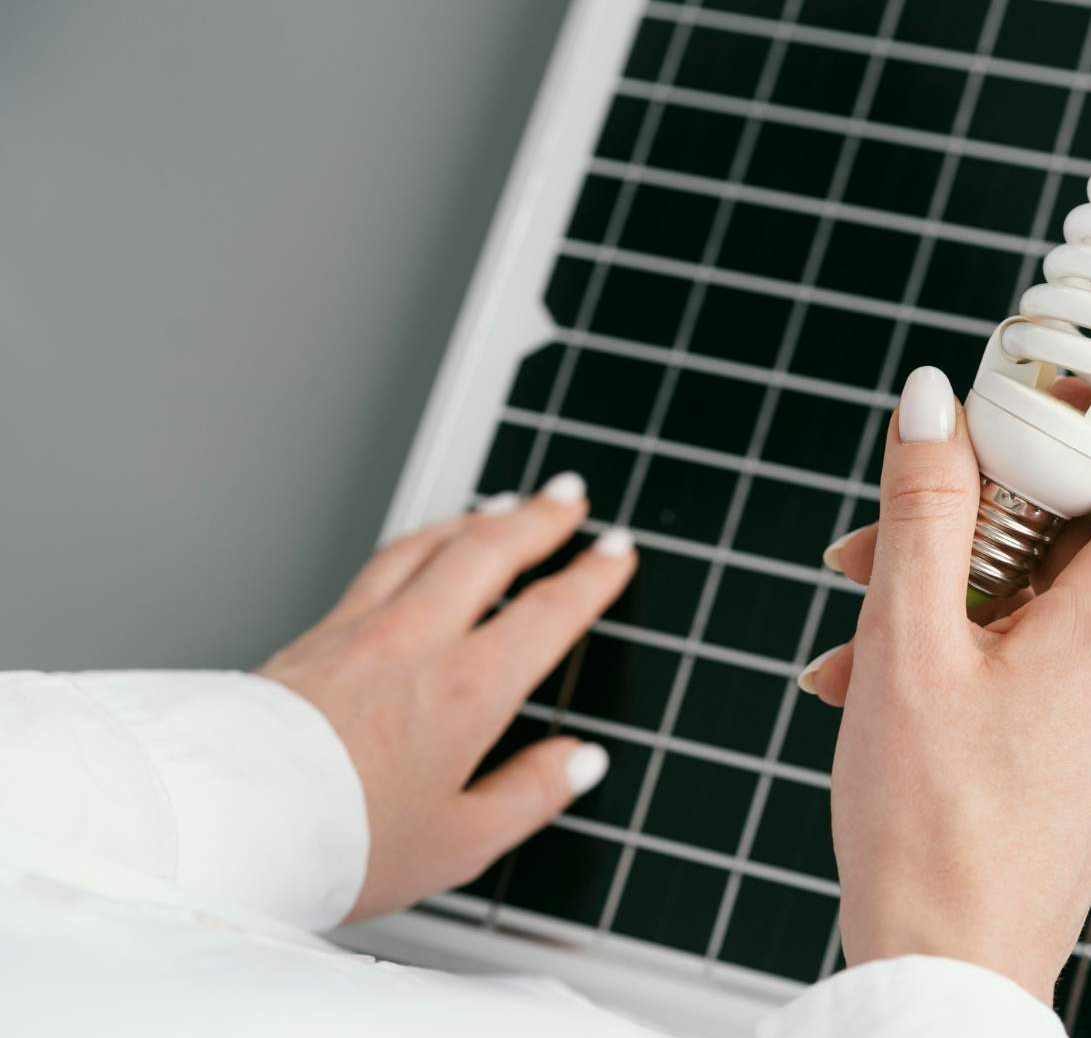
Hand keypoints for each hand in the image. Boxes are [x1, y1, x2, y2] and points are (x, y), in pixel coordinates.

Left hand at [258, 473, 635, 921]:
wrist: (226, 825)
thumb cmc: (338, 843)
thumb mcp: (459, 842)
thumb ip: (530, 795)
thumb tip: (580, 762)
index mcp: (467, 690)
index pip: (547, 612)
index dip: (591, 577)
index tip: (614, 553)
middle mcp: (416, 641)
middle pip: (489, 550)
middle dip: (540, 517)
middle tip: (568, 497)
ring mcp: (361, 629)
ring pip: (430, 545)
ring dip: (478, 517)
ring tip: (504, 506)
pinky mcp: (314, 634)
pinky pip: (382, 562)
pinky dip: (420, 539)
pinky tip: (422, 545)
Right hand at [809, 367, 1090, 1003]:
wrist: (949, 967)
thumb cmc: (931, 827)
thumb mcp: (908, 642)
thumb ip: (925, 508)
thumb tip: (933, 402)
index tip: (1017, 405)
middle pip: (1082, 528)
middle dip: (974, 512)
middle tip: (886, 530)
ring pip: (1043, 594)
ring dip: (947, 586)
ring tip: (855, 623)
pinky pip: (1036, 653)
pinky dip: (963, 644)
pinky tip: (875, 678)